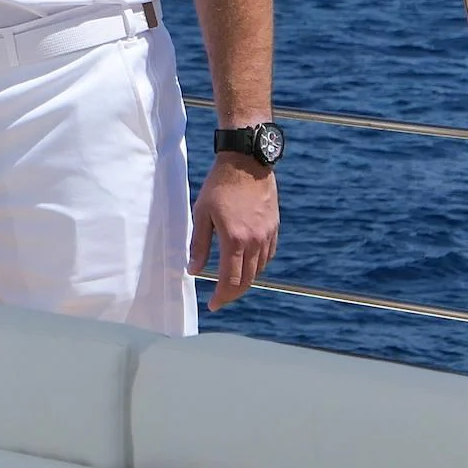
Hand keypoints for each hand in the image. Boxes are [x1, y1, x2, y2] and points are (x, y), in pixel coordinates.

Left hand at [191, 156, 278, 309]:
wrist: (246, 163)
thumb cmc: (219, 186)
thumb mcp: (201, 213)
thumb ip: (198, 245)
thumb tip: (193, 270)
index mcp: (234, 239)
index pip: (230, 280)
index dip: (222, 297)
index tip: (213, 305)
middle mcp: (254, 241)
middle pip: (248, 280)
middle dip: (233, 294)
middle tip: (220, 298)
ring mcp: (267, 235)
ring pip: (259, 270)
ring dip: (245, 280)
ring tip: (230, 281)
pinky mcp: (274, 228)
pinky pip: (268, 255)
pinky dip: (257, 265)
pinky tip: (246, 263)